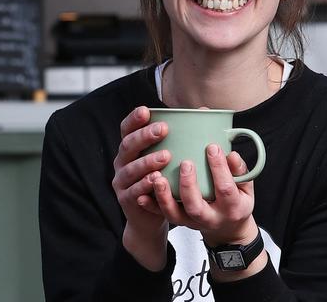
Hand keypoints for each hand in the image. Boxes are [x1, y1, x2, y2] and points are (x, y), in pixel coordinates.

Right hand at [112, 106, 170, 269]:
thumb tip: (204, 112)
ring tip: (166, 156)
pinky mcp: (126, 199)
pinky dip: (145, 185)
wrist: (149, 217)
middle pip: (128, 145)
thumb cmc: (162, 179)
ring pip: (131, 168)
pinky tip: (157, 179)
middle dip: (144, 136)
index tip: (147, 110)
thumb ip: (179, 137)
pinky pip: (135, 191)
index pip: (127, 129)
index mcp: (131, 148)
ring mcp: (122, 180)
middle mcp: (122, 161)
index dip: (134, 119)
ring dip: (147, 161)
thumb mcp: (168, 158)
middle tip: (163, 130)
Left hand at [148, 143, 257, 247]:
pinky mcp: (180, 222)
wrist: (228, 231)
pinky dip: (151, 206)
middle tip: (185, 163)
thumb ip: (240, 171)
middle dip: (188, 185)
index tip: (211, 147)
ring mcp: (193, 222)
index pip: (225, 188)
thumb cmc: (237, 202)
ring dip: (164, 196)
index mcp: (232, 207)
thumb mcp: (246, 188)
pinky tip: (142, 194)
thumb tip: (231, 154)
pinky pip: (163, 216)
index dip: (218, 168)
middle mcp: (211, 218)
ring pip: (175, 214)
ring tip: (157, 178)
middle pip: (196, 206)